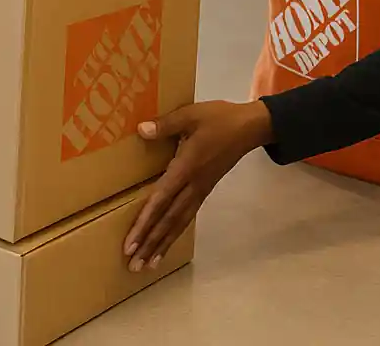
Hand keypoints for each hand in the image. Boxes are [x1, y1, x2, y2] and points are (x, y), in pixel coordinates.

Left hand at [123, 100, 273, 271]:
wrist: (249, 128)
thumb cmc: (218, 119)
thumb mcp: (190, 115)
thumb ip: (166, 125)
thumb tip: (141, 131)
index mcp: (187, 167)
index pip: (161, 200)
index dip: (145, 222)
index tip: (131, 242)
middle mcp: (193, 185)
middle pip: (168, 220)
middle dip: (150, 243)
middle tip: (133, 265)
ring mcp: (200, 190)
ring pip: (178, 223)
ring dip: (161, 244)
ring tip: (147, 264)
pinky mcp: (205, 190)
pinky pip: (187, 216)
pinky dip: (174, 232)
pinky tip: (165, 242)